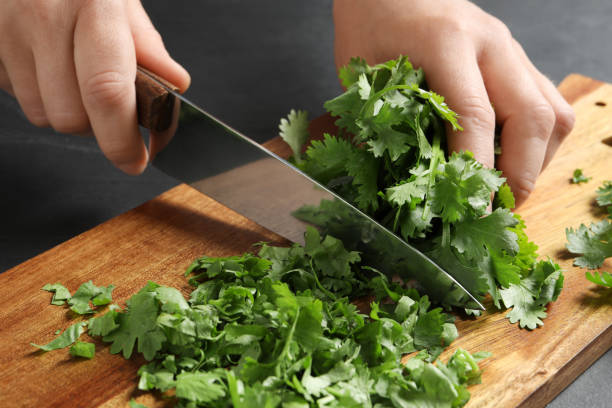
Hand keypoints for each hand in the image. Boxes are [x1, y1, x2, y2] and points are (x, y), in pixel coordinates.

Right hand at [0, 0, 189, 173]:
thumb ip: (146, 44)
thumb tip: (175, 84)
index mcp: (90, 5)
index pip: (107, 92)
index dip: (121, 139)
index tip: (135, 160)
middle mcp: (43, 18)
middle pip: (70, 117)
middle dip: (95, 124)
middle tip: (107, 106)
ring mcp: (4, 31)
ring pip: (40, 113)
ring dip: (63, 108)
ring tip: (70, 72)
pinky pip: (13, 94)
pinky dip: (35, 90)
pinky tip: (42, 61)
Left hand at [333, 0, 574, 205]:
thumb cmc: (371, 25)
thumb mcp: (362, 74)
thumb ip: (386, 122)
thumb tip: (411, 182)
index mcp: (446, 41)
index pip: (476, 116)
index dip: (477, 171)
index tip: (472, 213)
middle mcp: (491, 43)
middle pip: (532, 116)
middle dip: (519, 175)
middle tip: (496, 211)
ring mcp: (511, 49)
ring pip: (553, 112)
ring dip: (536, 161)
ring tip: (505, 190)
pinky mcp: (518, 59)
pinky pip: (549, 104)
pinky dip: (537, 143)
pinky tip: (510, 160)